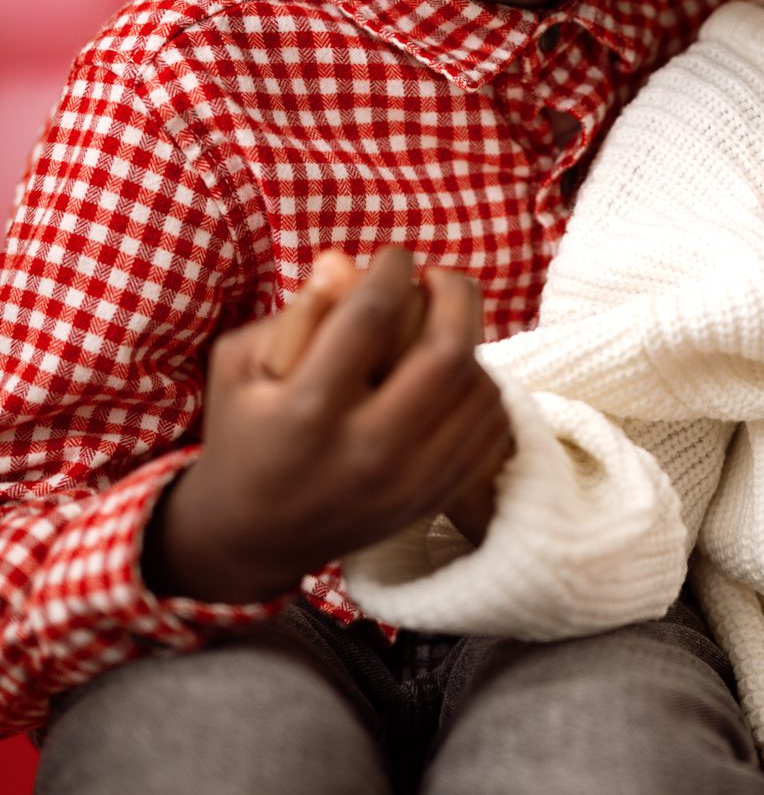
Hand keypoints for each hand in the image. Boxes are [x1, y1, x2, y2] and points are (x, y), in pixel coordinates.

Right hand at [257, 251, 508, 544]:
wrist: (253, 538)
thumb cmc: (242, 433)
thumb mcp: (242, 366)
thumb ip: (297, 312)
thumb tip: (345, 261)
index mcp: (308, 411)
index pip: (372, 315)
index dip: (392, 268)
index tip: (393, 257)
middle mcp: (367, 450)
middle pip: (447, 351)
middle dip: (454, 292)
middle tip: (437, 276)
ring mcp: (408, 481)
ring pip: (479, 388)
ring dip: (469, 338)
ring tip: (441, 324)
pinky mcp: (433, 498)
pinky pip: (490, 427)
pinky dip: (482, 386)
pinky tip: (452, 372)